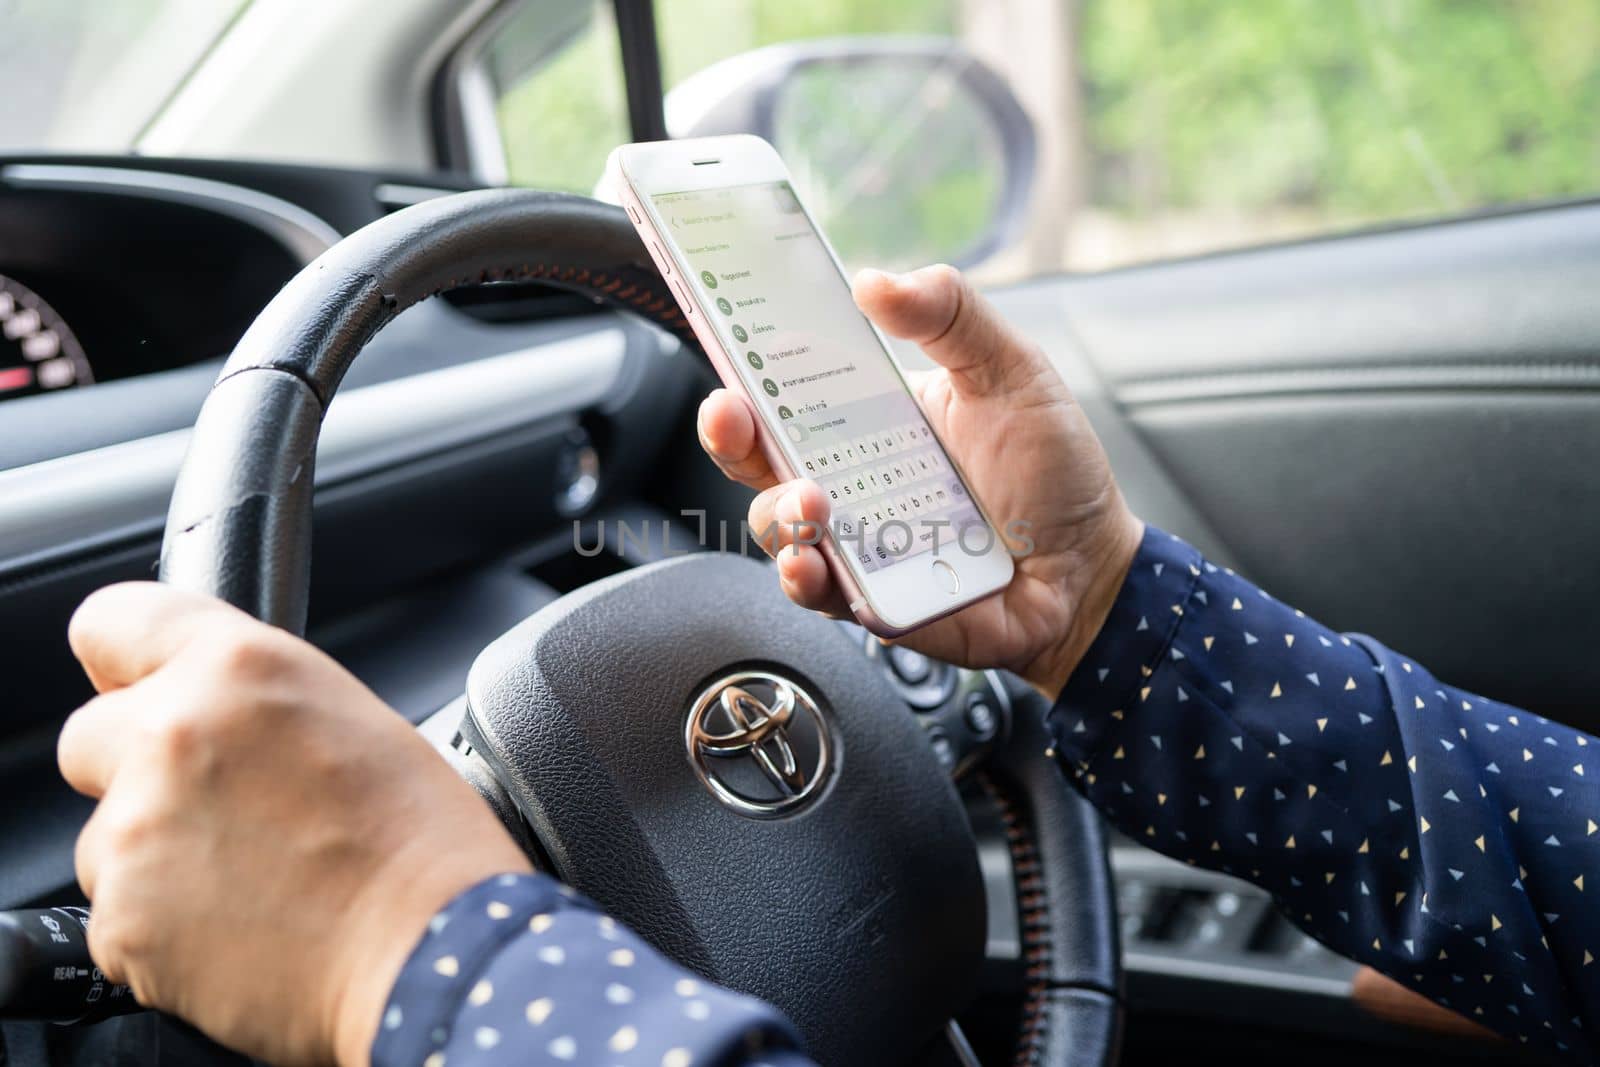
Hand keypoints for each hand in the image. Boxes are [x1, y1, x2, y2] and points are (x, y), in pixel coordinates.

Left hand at [58, 584, 531, 1066]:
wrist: (431, 953)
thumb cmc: (421, 840)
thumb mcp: (350, 716)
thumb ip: (252, 699)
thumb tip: (202, 710)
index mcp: (238, 668)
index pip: (110, 621)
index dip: (123, 663)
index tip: (135, 688)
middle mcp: (171, 734)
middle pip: (89, 737)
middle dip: (136, 768)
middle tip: (223, 804)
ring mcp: (134, 830)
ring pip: (103, 834)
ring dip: (154, 852)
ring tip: (253, 875)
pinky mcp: (122, 918)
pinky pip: (118, 911)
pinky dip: (163, 922)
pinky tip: (244, 921)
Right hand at [699, 264, 1143, 697]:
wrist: (1093, 569)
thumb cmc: (1051, 472)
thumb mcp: (1012, 370)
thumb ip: (953, 314)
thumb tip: (877, 281)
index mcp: (869, 417)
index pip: (787, 386)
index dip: (745, 362)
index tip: (723, 331)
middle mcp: (850, 479)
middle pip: (758, 456)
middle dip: (728, 433)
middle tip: (734, 416)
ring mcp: (856, 543)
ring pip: (778, 528)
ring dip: (779, 512)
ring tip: (813, 502)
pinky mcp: (873, 602)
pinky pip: (822, 595)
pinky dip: (808, 581)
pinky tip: (814, 565)